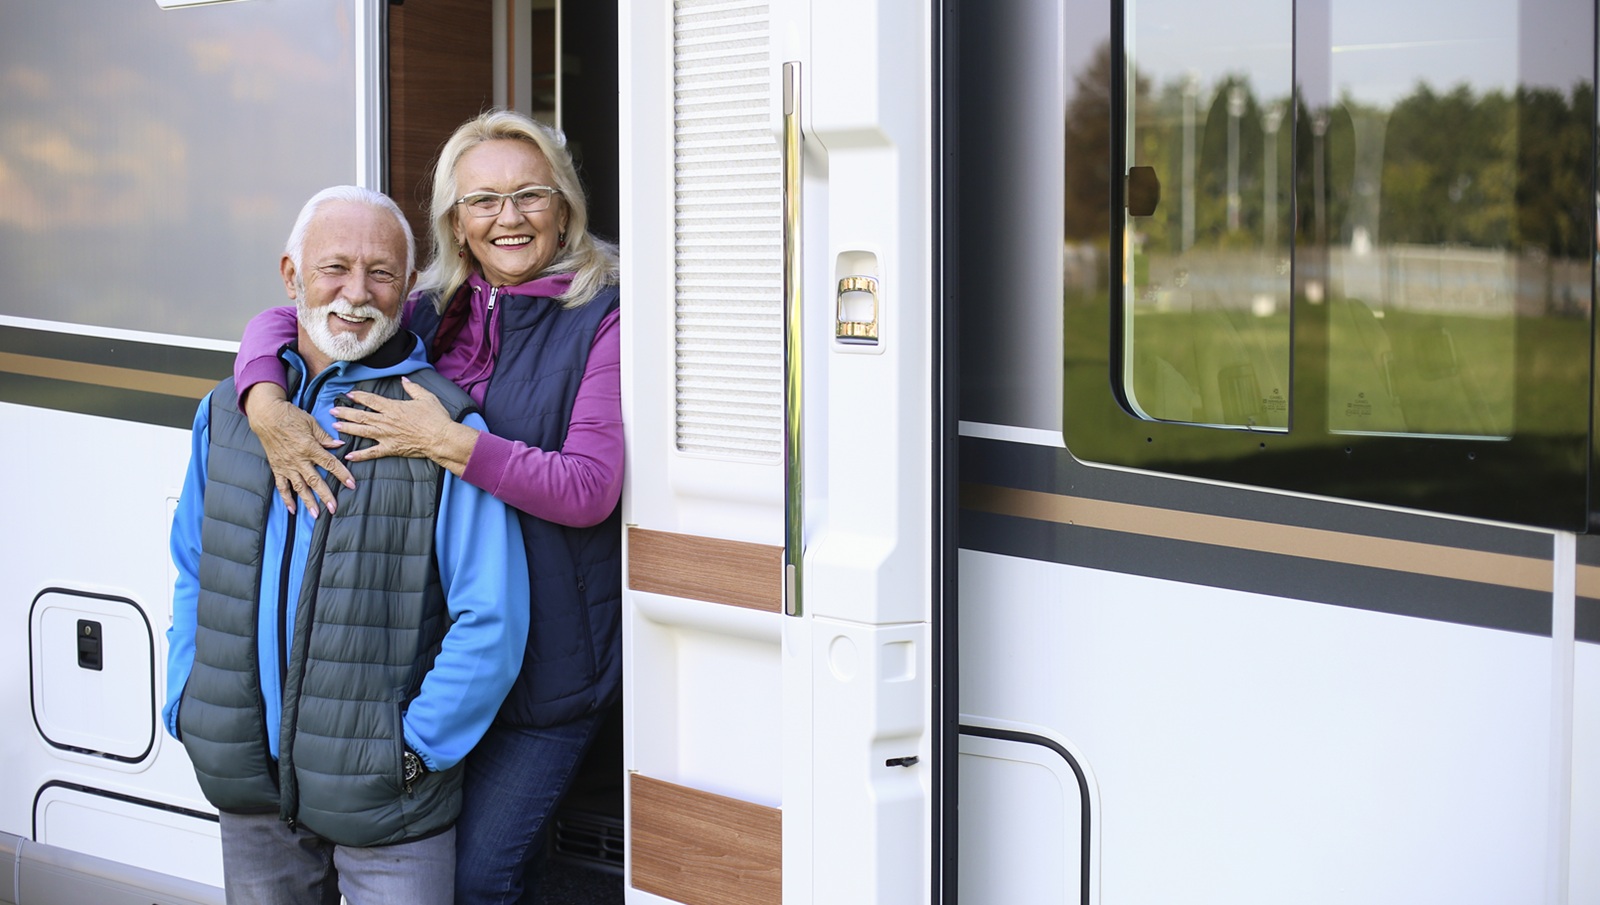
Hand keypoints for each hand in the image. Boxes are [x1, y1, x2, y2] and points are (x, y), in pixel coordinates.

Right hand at [242, 384, 353, 516]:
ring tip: (316, 514)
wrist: (266, 416)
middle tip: (334, 508)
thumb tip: (340, 445)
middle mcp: (298, 459)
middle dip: (325, 495)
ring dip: (308, 501)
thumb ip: (325, 437)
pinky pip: (281, 486)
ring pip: (299, 487)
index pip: (330, 463)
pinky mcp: (277, 468)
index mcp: (310, 447)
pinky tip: (292, 510)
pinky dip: (286, 498)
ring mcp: (287, 465)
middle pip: (315, 480)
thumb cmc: (290, 416)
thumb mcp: (311, 423)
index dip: (342, 474)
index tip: (352, 484)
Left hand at [333, 377, 478, 475]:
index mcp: (393, 407)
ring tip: (335, 426)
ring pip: (362, 431)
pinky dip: (360, 455)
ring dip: (347, 428)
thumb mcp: (426, 397)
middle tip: (332, 410)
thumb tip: (404, 380)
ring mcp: (386, 435)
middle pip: (361, 415)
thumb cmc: (436, 418)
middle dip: (345, 412)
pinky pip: (372, 453)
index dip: (359, 396)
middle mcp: (386, 421)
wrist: (441, 438)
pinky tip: (348, 455)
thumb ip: (413, 388)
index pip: (371, 400)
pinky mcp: (390, 448)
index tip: (349, 394)